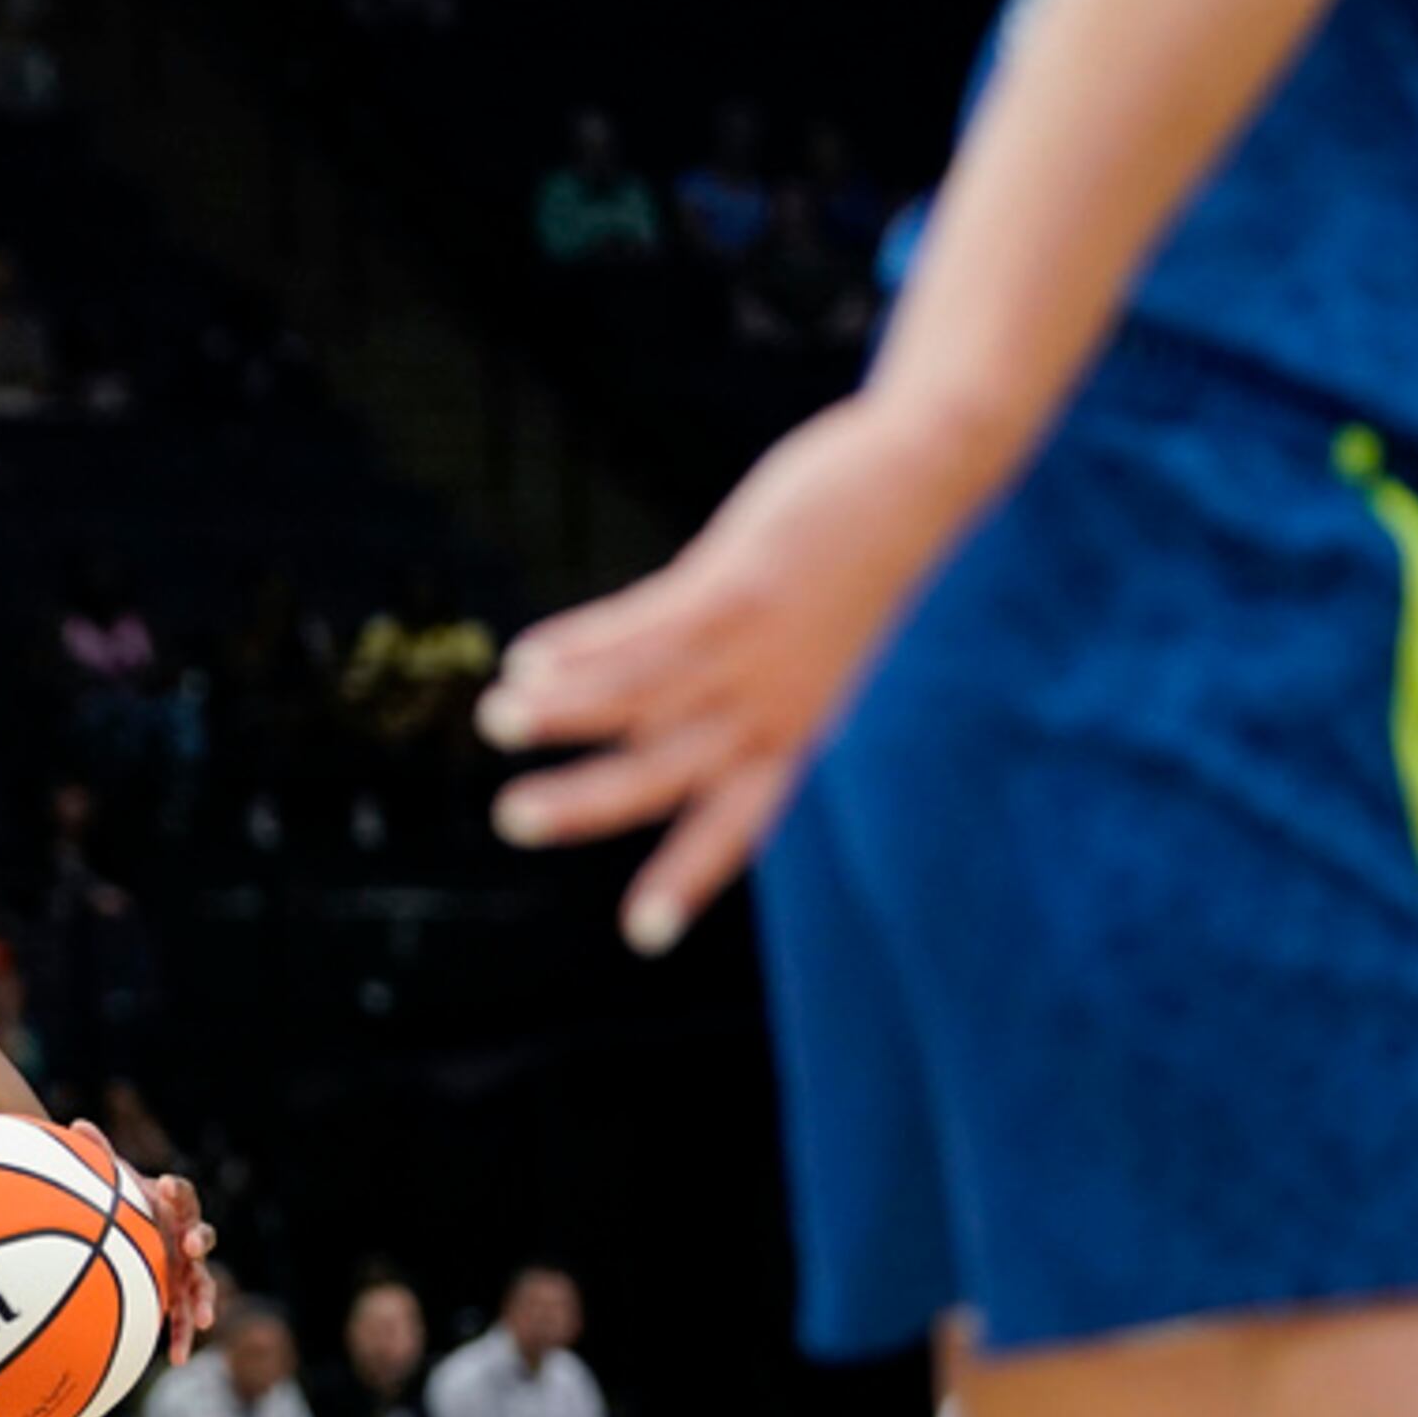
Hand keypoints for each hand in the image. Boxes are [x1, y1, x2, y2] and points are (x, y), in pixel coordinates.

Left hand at [81, 1121, 218, 1364]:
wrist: (125, 1233)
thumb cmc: (118, 1205)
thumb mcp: (108, 1184)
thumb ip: (98, 1157)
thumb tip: (75, 1124)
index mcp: (172, 1207)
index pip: (184, 1196)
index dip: (179, 1192)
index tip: (167, 1185)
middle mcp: (185, 1237)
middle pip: (203, 1236)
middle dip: (200, 1240)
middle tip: (191, 1246)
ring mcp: (186, 1269)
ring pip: (203, 1284)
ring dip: (204, 1301)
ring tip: (203, 1320)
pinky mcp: (178, 1296)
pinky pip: (182, 1317)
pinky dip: (181, 1337)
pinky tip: (176, 1360)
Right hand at [478, 393, 1000, 954]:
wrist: (921, 479)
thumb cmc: (847, 568)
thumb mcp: (793, 646)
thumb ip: (714, 686)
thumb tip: (614, 713)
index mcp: (790, 730)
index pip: (737, 823)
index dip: (687, 877)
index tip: (641, 937)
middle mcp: (771, 702)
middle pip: (667, 771)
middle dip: (586, 803)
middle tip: (512, 820)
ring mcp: (756, 644)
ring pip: (642, 695)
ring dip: (563, 711)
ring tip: (496, 721)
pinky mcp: (737, 584)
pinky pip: (643, 624)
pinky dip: (581, 643)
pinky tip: (529, 655)